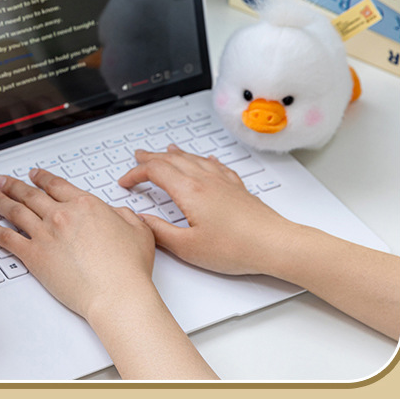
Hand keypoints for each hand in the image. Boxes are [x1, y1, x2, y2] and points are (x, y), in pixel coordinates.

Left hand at [0, 168, 155, 320]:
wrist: (115, 293)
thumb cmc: (129, 268)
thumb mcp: (138, 230)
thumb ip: (125, 216)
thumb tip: (118, 214)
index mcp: (85, 204)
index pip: (56, 185)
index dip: (41, 178)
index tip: (33, 175)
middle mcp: (61, 214)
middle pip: (31, 194)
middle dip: (14, 185)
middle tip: (2, 180)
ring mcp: (45, 233)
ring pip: (15, 210)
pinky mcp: (33, 255)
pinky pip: (6, 238)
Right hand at [118, 145, 291, 275]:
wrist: (274, 244)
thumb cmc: (236, 248)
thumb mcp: (188, 247)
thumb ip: (160, 232)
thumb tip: (141, 220)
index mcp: (189, 192)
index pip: (155, 172)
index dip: (136, 173)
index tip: (125, 182)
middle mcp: (205, 180)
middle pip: (172, 159)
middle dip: (151, 157)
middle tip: (138, 156)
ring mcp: (222, 182)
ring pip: (193, 158)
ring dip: (174, 153)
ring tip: (165, 150)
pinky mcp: (236, 188)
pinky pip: (215, 165)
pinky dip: (203, 159)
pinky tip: (206, 159)